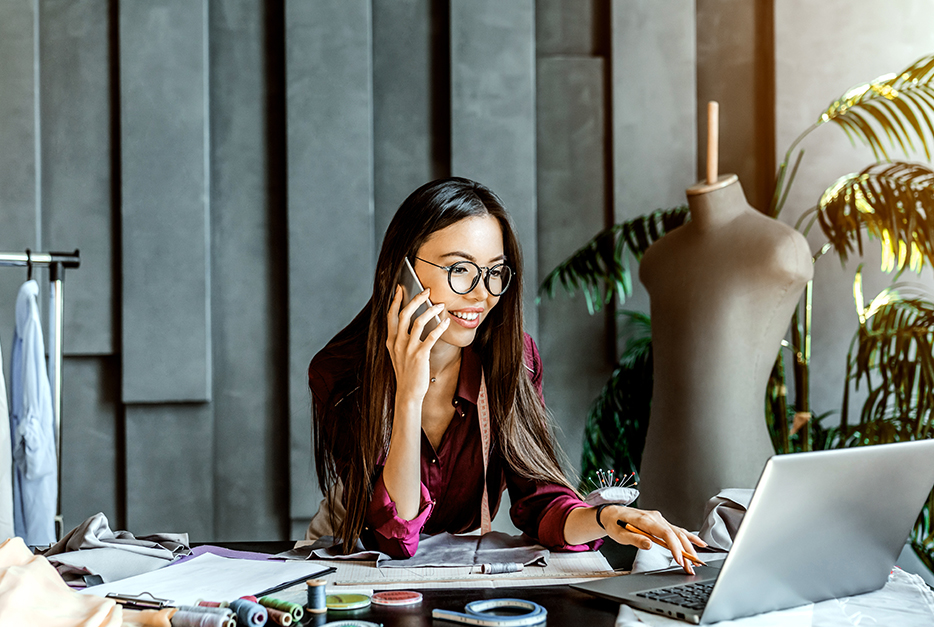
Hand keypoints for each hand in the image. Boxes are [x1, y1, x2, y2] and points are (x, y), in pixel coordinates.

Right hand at [385, 285, 449, 404]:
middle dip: (416, 299)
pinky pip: (431, 336)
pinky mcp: (420, 355)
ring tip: (440, 305)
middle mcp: (397, 342)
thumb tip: (411, 322)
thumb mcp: (397, 354)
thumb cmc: (406, 373)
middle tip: (426, 290)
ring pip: (418, 322)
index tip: (400, 288)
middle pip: (405, 314)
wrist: (408, 393)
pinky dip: (440, 327)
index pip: (391, 315)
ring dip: (430, 310)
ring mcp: (408, 349)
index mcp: (391, 340)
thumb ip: (400, 339)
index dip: (395, 300)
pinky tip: (446, 322)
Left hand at [601, 505, 705, 573]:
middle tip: (691, 567)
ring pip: (679, 533)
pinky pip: (677, 530)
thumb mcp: (620, 534)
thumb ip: (635, 538)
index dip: (675, 547)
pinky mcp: (660, 523)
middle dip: (686, 551)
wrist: (611, 513)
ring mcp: (659, 519)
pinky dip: (689, 537)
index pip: (666, 533)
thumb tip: (649, 544)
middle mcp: (655, 518)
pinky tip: (699, 543)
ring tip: (697, 561)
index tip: (680, 559)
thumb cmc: (615, 523)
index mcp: (646, 520)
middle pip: (676, 534)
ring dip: (689, 547)